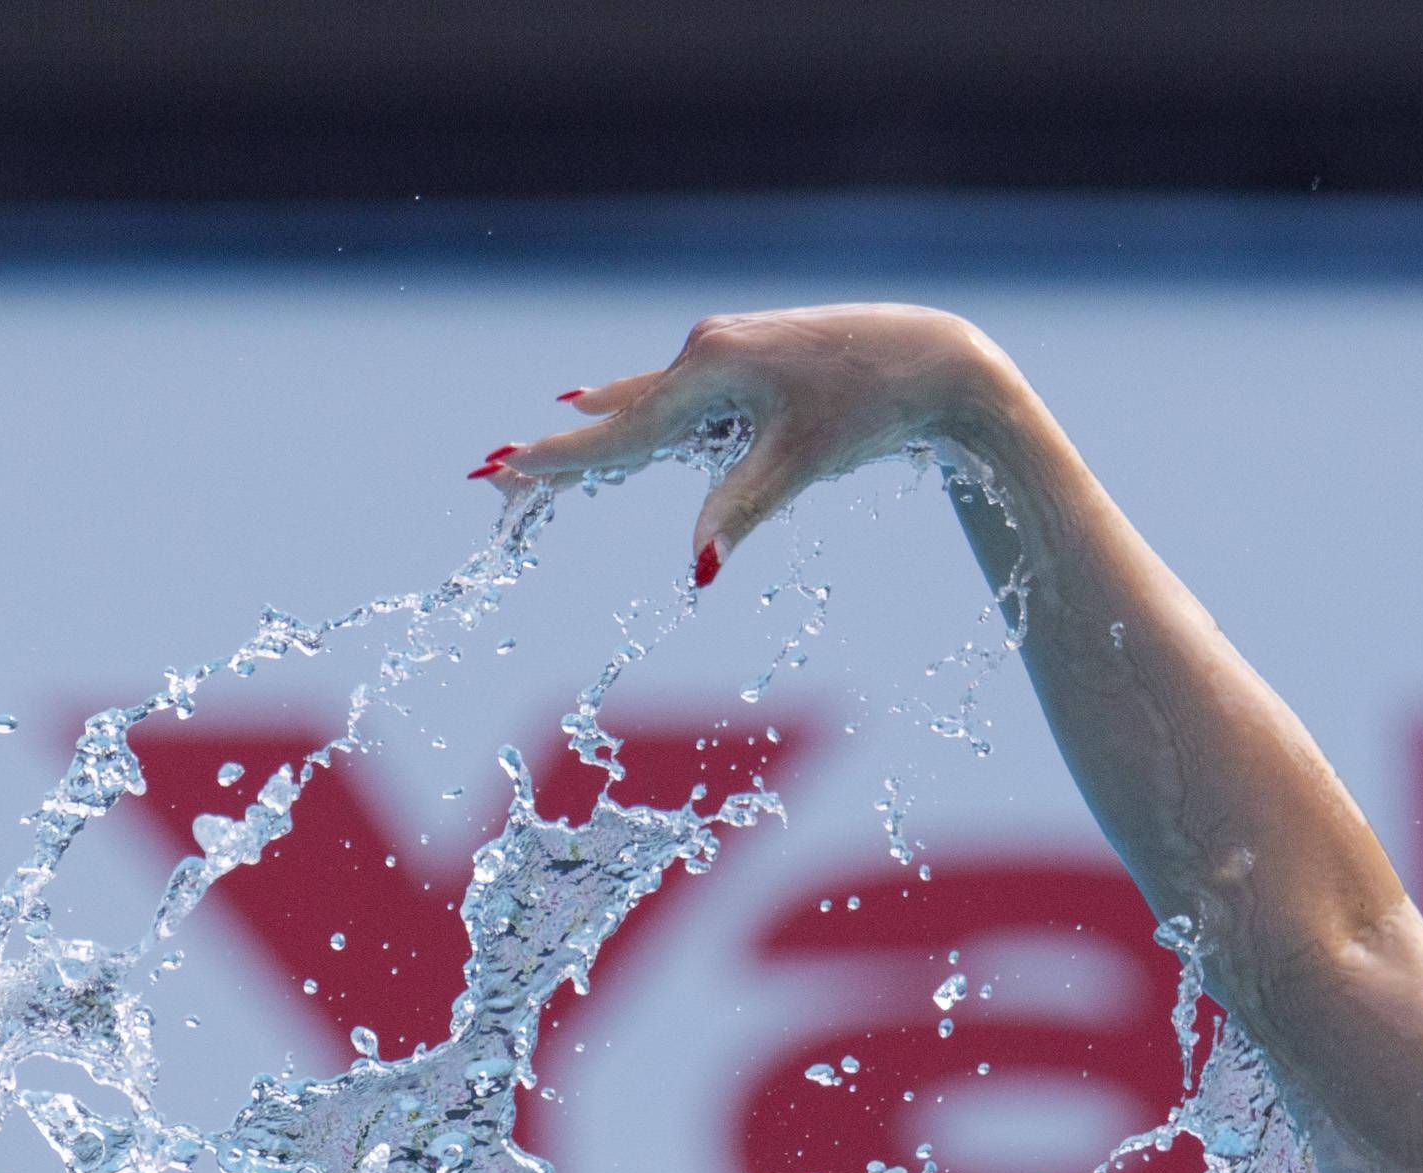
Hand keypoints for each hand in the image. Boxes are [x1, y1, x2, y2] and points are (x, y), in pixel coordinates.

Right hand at [470, 305, 1018, 584]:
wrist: (934, 359)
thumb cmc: (873, 407)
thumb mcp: (804, 463)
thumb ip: (742, 510)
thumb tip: (694, 570)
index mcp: (708, 368)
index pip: (620, 431)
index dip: (558, 459)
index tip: (498, 472)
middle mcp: (703, 352)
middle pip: (617, 418)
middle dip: (559, 454)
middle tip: (488, 478)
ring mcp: (722, 355)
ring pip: (644, 407)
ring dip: (590, 436)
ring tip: (526, 458)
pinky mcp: (743, 365)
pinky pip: (676, 400)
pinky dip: (635, 417)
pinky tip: (596, 400)